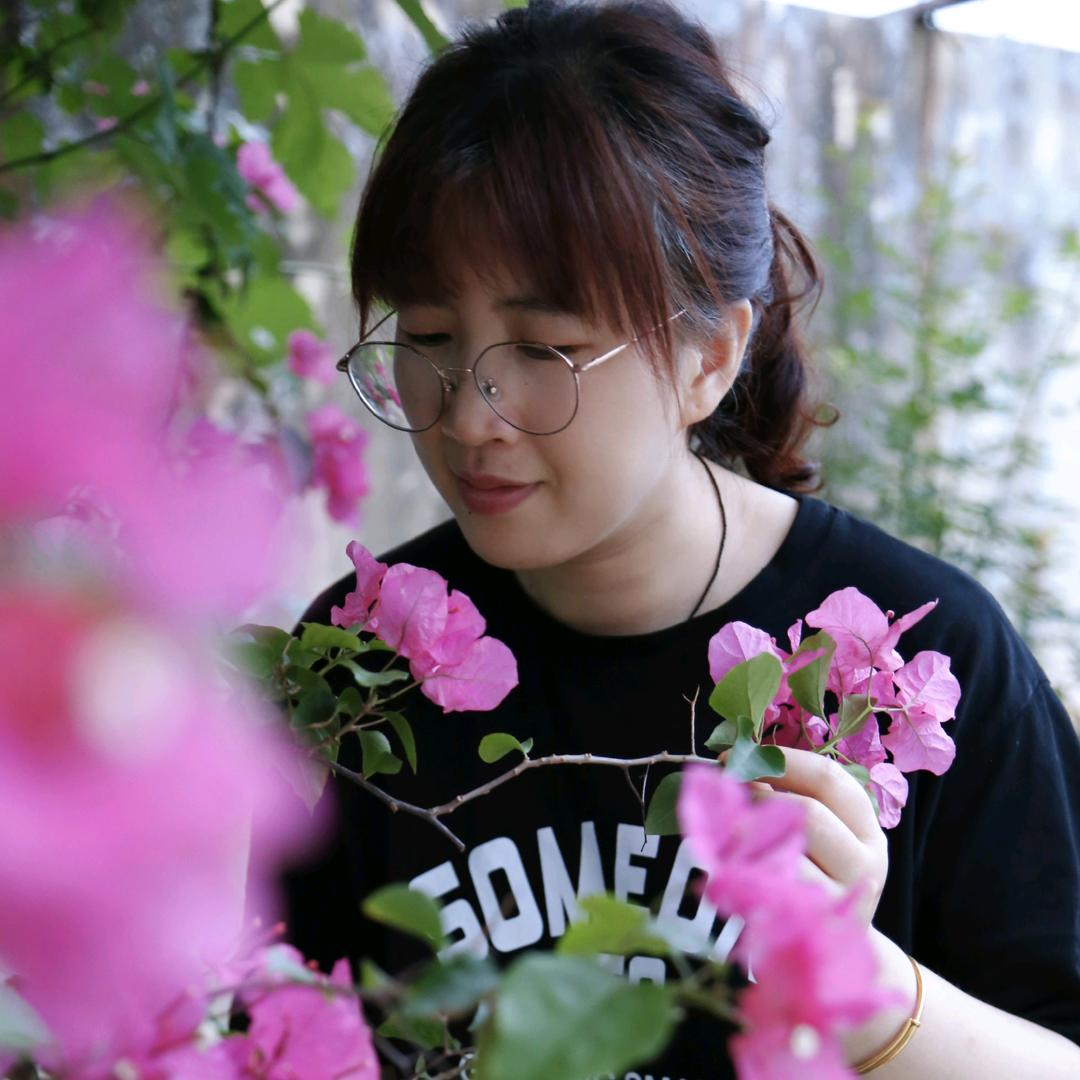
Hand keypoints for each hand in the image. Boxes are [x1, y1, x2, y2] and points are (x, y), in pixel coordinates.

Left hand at [742, 745, 889, 925]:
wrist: (832, 951)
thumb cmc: (817, 879)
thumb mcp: (822, 839)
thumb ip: (795, 798)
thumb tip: (743, 761)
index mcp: (868, 828)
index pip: (830, 778)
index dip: (783, 759)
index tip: (739, 755)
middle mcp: (866, 860)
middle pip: (809, 811)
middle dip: (759, 795)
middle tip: (729, 794)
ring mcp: (843, 895)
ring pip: (791, 847)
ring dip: (751, 831)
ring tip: (730, 828)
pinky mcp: (815, 921)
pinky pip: (774, 881)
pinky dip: (748, 865)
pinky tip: (734, 861)